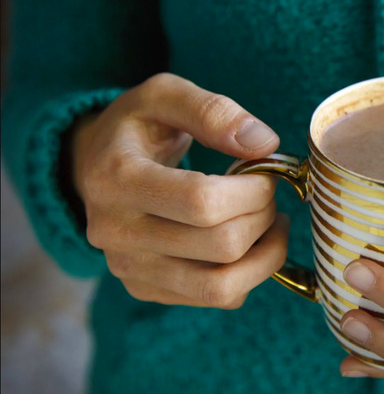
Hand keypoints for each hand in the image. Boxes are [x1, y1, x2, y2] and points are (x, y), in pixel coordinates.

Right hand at [73, 73, 288, 308]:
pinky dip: (250, 273)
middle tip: (269, 195)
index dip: (253, 190)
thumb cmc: (139, 127)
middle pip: (220, 245)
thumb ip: (212, 110)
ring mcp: (128, 268)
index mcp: (116, 177)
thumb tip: (264, 144)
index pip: (202, 202)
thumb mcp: (165, 95)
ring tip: (274, 225)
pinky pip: (216, 297)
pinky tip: (251, 243)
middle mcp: (114, 232)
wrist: (99, 167)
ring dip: (267, 256)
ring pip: (222, 287)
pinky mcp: (145, 290)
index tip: (266, 172)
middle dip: (264, 217)